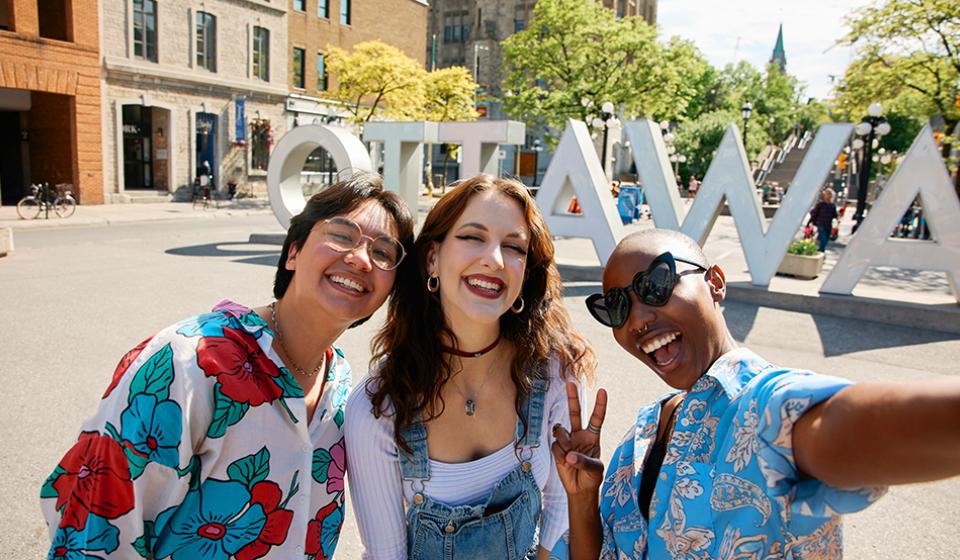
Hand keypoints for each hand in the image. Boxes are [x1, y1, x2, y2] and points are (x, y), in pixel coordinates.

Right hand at [551, 381, 607, 497]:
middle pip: (575, 413)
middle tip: (570, 383)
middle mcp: (580, 435)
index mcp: (593, 437)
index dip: (600, 405)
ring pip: (561, 431)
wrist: (580, 489)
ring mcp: (568, 441)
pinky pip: (555, 446)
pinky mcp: (558, 449)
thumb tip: (569, 455)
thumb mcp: (596, 470)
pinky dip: (560, 454)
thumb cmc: (592, 477)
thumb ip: (584, 461)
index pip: (597, 418)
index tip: (602, 390)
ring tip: (569, 455)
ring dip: (564, 441)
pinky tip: (564, 461)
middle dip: (572, 398)